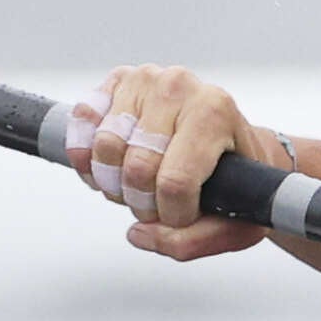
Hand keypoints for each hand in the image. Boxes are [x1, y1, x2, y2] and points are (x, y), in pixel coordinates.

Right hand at [69, 65, 295, 261]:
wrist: (233, 142)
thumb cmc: (237, 180)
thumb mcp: (236, 223)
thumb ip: (193, 242)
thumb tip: (139, 234)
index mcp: (215, 112)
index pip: (174, 182)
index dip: (171, 215)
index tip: (183, 216)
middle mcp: (178, 86)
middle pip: (136, 169)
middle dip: (141, 203)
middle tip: (157, 204)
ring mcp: (145, 79)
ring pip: (105, 149)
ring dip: (113, 183)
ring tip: (137, 186)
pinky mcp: (118, 80)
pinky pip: (83, 121)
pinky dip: (87, 156)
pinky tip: (109, 168)